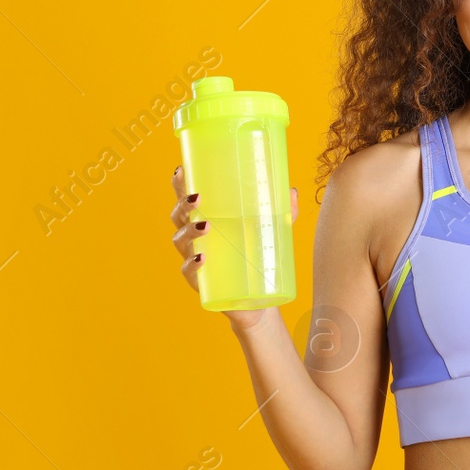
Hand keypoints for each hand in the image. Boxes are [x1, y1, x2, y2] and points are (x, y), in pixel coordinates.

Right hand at [170, 165, 298, 329]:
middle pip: (178, 216)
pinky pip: (188, 272)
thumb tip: (292, 192)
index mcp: (207, 218)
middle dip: (182, 205)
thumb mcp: (273, 231)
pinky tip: (201, 259)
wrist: (258, 300)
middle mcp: (195, 238)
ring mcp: (194, 259)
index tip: (182, 169)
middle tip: (197, 198)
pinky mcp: (201, 283)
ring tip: (205, 226)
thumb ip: (284, 212)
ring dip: (189, 232)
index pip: (187, 197)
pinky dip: (192, 265)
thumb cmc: (258, 256)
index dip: (180, 183)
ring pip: (180, 241)